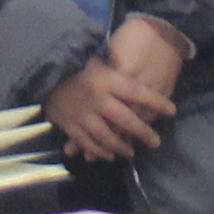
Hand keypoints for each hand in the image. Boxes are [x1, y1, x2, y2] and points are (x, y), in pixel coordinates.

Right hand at [45, 20, 188, 161]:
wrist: (41, 70)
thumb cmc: (75, 62)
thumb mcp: (98, 58)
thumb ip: (117, 67)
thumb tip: (141, 72)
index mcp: (106, 80)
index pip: (137, 93)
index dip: (156, 102)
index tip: (171, 110)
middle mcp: (96, 99)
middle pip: (125, 121)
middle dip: (143, 133)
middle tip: (155, 142)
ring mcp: (81, 114)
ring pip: (106, 137)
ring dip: (121, 146)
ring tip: (131, 152)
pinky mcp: (68, 124)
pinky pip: (86, 142)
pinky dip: (98, 150)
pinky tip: (108, 154)